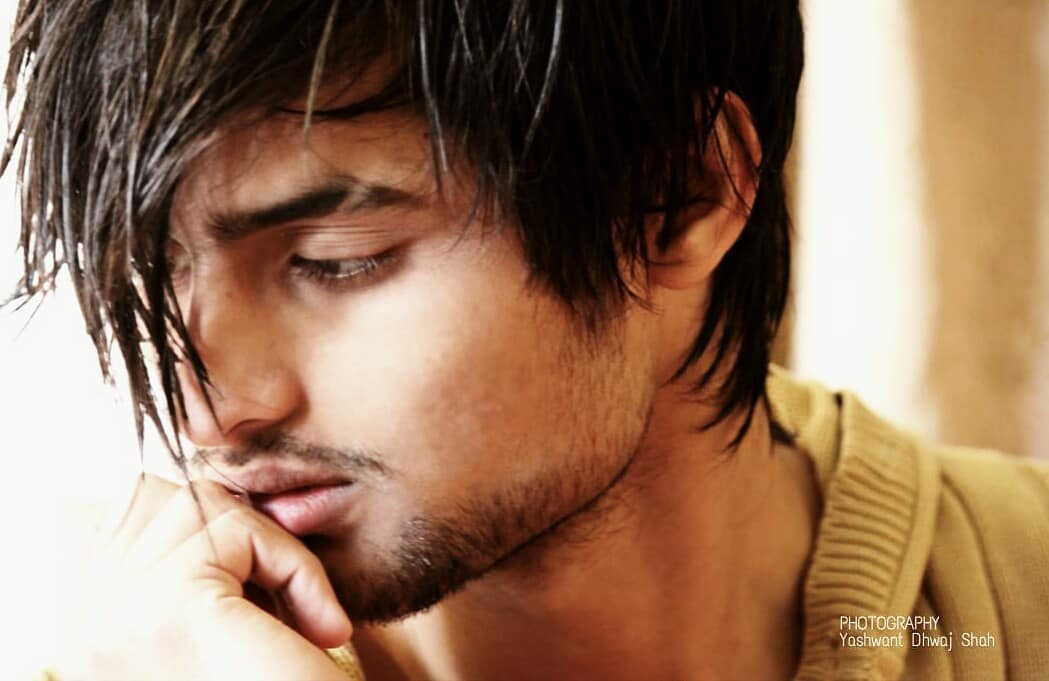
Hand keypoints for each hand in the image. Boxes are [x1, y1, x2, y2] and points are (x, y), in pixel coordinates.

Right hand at [58, 474, 352, 679]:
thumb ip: (198, 565)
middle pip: (167, 497)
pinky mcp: (173, 606)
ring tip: (304, 617)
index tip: (264, 585)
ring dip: (273, 553)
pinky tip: (321, 627)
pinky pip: (243, 533)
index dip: (212, 529)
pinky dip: (297, 569)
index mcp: (94, 619)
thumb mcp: (218, 620)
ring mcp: (121, 610)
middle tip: (292, 603)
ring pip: (208, 507)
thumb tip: (218, 490)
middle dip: (242, 534)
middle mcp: (91, 616)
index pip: (136, 512)